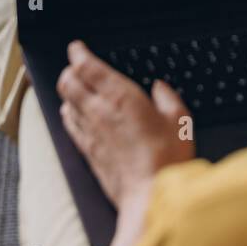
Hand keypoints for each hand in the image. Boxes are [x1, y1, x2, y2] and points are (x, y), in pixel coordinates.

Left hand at [57, 41, 194, 209]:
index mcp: (121, 97)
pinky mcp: (87, 152)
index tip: (77, 47)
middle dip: (68, 70)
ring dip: (67, 91)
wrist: (150, 197)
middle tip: (74, 65)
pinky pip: (69, 126)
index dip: (78, 53)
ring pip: (66, 102)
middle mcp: (99, 111)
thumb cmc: (167, 161)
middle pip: (68, 82)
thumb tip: (161, 88)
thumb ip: (168, 99)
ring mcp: (90, 132)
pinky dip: (68, 114)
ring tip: (74, 86)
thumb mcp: (180, 121)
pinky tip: (73, 113)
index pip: (87, 66)